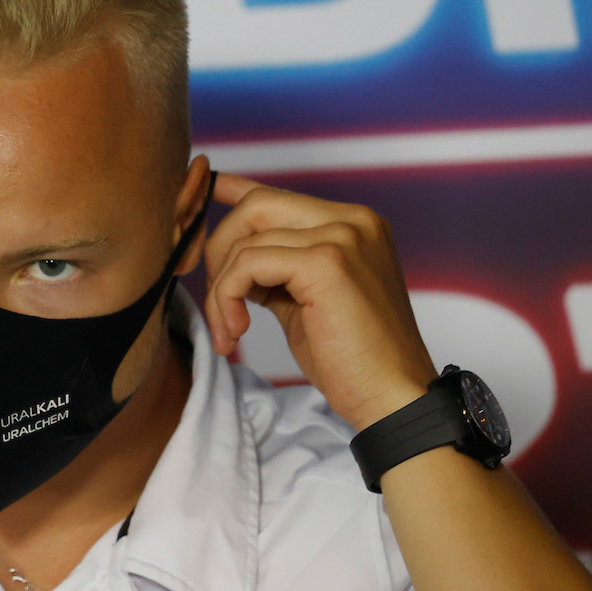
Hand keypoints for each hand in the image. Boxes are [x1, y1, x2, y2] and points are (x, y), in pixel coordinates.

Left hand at [203, 173, 435, 430]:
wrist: (392, 398)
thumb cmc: (350, 358)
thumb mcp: (304, 300)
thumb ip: (275, 267)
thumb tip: (232, 252)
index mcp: (352, 224)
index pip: (276, 194)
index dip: (231, 192)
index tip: (199, 202)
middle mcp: (352, 220)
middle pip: (255, 206)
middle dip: (219, 250)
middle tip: (218, 303)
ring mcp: (342, 236)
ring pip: (245, 240)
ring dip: (221, 291)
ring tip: (230, 332)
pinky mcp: (326, 262)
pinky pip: (248, 264)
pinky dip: (228, 298)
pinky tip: (237, 332)